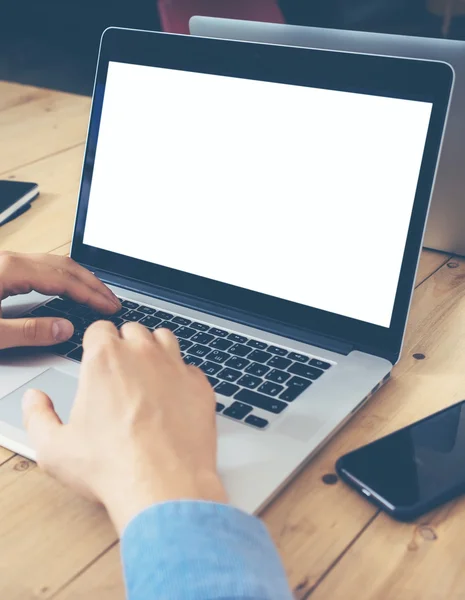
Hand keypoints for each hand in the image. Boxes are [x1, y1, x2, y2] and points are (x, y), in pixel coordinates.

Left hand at [0, 252, 119, 348]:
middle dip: (92, 284)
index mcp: (11, 270)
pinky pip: (42, 269)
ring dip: (79, 279)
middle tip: (111, 301)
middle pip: (64, 266)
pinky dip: (63, 279)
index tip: (109, 307)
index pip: (63, 280)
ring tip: (97, 295)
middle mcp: (11, 261)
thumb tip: (65, 329)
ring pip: (54, 265)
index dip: (91, 294)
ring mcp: (7, 264)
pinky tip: (68, 289)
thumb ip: (28, 332)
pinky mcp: (2, 270)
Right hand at [22, 322, 227, 534]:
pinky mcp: (200, 385)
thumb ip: (38, 417)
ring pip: (165, 339)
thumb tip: (36, 400)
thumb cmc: (114, 467)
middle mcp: (143, 354)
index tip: (97, 355)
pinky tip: (174, 398)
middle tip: (122, 369)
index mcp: (105, 359)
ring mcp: (176, 367)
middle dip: (126, 344)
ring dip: (155, 350)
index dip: (96, 341)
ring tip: (149, 374)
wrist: (164, 486)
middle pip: (134, 330)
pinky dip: (182, 377)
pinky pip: (191, 368)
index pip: (100, 329)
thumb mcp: (54, 449)